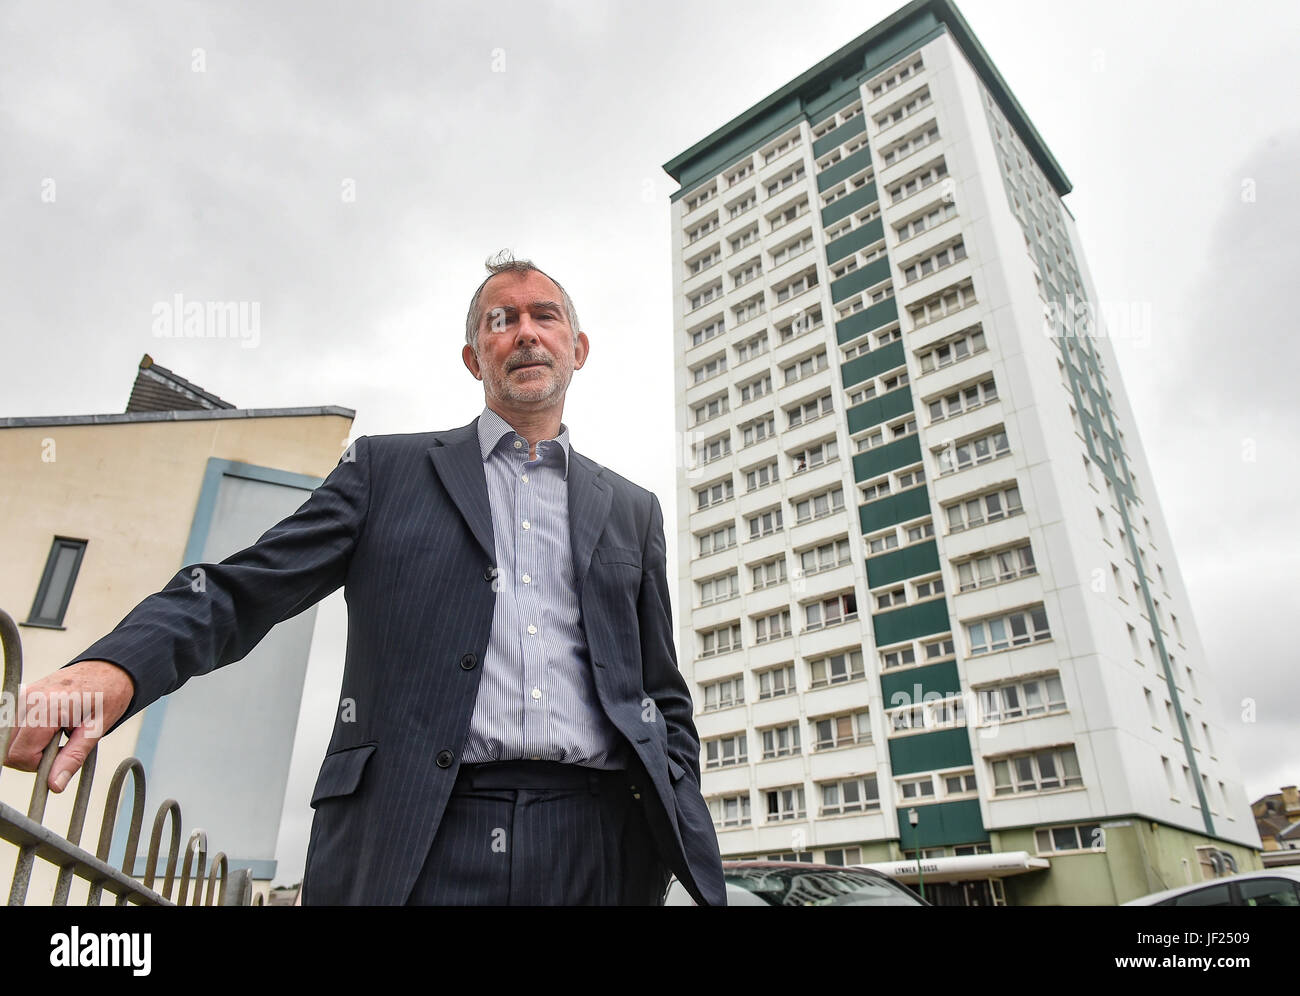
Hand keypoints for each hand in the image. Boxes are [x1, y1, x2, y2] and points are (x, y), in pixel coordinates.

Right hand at [3, 660, 134, 792]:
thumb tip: (54, 786)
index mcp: (46, 708)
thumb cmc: (107, 696)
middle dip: (30, 757)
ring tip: (54, 735)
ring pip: (7, 739)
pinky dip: (24, 734)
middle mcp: (27, 699)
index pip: (18, 754)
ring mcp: (21, 695)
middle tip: (58, 747)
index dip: (37, 766)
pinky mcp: (20, 695)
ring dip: (26, 745)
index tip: (59, 757)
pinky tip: (45, 727)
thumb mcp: (96, 729)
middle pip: (8, 749)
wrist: (110, 669)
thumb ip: (73, 757)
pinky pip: (11, 726)